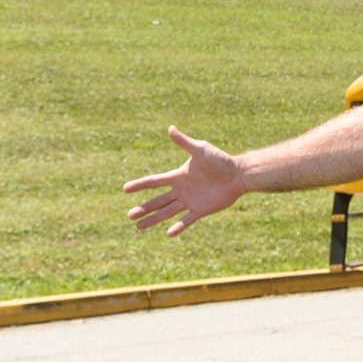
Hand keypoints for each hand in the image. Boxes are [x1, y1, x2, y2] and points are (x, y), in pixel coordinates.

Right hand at [124, 126, 244, 235]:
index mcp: (178, 176)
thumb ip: (184, 142)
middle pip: (157, 201)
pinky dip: (178, 227)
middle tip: (129, 215)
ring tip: (138, 227)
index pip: (154, 182)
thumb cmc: (220, 160)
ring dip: (153, 219)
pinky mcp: (201, 210)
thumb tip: (170, 128)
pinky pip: (186, 220)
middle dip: (143, 208)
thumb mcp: (200, 149)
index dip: (140, 185)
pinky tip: (168, 233)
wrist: (238, 174)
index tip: (124, 189)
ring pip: (167, 212)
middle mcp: (181, 190)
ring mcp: (190, 201)